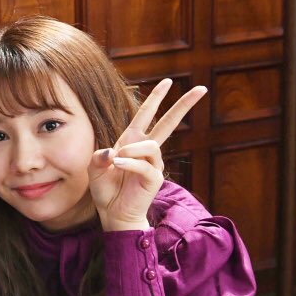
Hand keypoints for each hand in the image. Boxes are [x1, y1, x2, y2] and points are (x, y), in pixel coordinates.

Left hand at [88, 79, 206, 230]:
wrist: (112, 214)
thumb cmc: (106, 190)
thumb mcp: (94, 168)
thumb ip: (98, 156)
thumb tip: (113, 153)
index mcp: (132, 142)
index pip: (146, 115)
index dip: (156, 98)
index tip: (168, 81)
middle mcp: (146, 150)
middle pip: (169, 123)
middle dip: (183, 105)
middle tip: (200, 89)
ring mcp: (153, 164)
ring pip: (151, 145)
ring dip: (132, 149)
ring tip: (117, 160)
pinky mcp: (155, 178)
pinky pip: (144, 165)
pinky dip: (130, 163)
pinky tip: (119, 165)